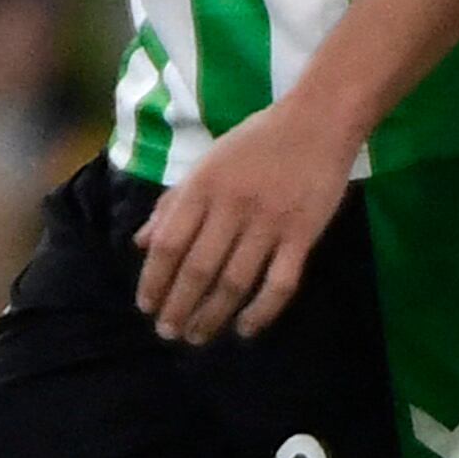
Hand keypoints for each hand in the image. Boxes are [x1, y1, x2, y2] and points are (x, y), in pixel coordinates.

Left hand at [134, 97, 357, 345]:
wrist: (318, 120)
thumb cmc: (257, 141)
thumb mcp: (207, 162)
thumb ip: (173, 202)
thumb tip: (140, 243)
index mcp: (203, 186)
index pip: (168, 243)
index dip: (154, 280)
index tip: (147, 306)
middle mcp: (232, 206)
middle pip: (198, 270)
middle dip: (178, 308)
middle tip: (169, 333)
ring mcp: (269, 222)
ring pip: (234, 283)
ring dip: (212, 316)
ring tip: (197, 337)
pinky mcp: (303, 234)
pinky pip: (280, 283)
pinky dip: (261, 312)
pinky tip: (245, 328)